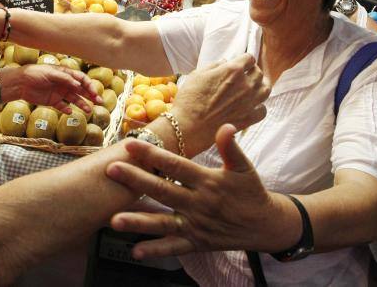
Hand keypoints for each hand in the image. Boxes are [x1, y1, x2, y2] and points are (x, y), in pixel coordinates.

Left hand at [4, 64, 101, 112]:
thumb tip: (77, 84)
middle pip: (81, 90)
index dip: (89, 85)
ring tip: (89, 111)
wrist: (20, 83)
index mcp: (65, 74)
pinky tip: (70, 112)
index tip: (94, 93)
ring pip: (74, 99)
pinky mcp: (52, 101)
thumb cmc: (35, 73)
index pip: (81, 79)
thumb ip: (64, 78)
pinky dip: (67, 109)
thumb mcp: (50, 73)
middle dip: (91, 95)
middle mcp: (64, 83)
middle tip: (99, 102)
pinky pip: (63, 106)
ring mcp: (59, 93)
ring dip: (82, 104)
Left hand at [106, 125, 289, 257]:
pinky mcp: (197, 243)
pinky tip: (136, 251)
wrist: (266, 226)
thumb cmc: (251, 192)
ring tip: (114, 220)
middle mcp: (199, 204)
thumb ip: (232, 148)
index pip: (175, 165)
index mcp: (207, 182)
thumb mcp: (244, 168)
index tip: (130, 144)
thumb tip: (226, 126)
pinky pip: (174, 247)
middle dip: (135, 180)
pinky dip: (156, 250)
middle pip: (162, 190)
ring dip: (138, 222)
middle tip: (111, 170)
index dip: (153, 154)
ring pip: (163, 223)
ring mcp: (196, 225)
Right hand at [167, 54, 268, 155]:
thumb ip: (215, 65)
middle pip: (259, 72)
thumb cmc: (189, 100)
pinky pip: (263, 110)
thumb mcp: (198, 74)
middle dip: (252, 72)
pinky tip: (250, 106)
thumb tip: (226, 63)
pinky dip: (259, 107)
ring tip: (252, 89)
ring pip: (266, 89)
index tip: (241, 64)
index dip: (244, 60)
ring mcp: (250, 102)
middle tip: (244, 76)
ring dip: (260, 86)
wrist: (188, 127)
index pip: (249, 58)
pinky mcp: (249, 118)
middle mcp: (245, 84)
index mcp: (233, 70)